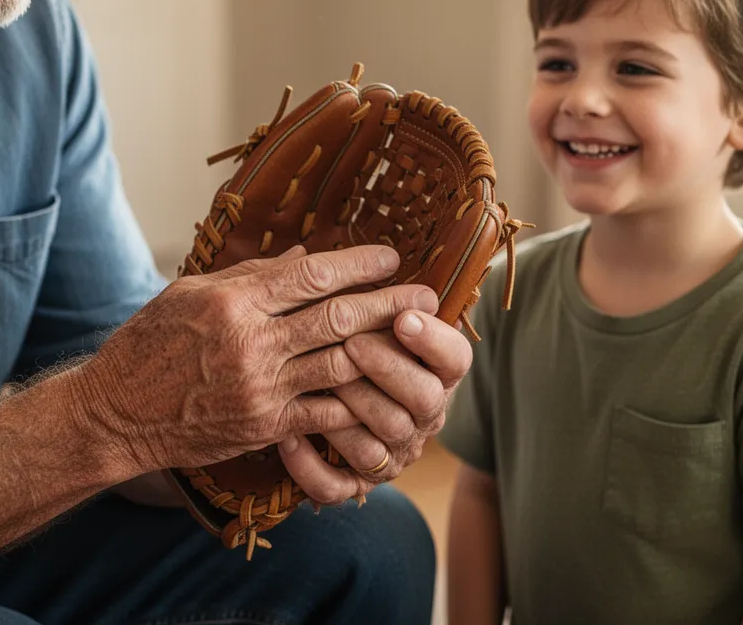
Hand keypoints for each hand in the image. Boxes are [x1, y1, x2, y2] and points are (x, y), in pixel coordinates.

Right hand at [74, 245, 438, 474]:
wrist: (115, 414)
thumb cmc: (149, 344)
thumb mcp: (190, 293)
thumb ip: (251, 274)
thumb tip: (304, 256)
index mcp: (233, 301)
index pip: (311, 275)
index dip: (358, 263)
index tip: (390, 257)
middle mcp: (251, 343)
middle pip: (338, 318)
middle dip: (390, 304)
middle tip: (426, 295)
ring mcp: (261, 388)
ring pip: (341, 364)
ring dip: (385, 350)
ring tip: (416, 337)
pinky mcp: (264, 425)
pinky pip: (325, 411)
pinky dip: (357, 397)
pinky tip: (383, 386)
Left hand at [276, 306, 471, 504]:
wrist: (315, 418)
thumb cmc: (339, 352)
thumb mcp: (346, 320)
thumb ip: (340, 295)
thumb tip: (304, 257)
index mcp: (431, 371)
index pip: (456, 358)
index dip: (435, 339)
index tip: (405, 316)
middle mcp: (420, 415)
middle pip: (424, 398)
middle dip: (389, 368)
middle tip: (353, 344)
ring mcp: (390, 453)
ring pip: (384, 441)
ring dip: (352, 410)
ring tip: (320, 386)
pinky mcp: (356, 484)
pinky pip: (340, 486)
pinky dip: (312, 466)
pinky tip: (287, 439)